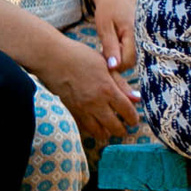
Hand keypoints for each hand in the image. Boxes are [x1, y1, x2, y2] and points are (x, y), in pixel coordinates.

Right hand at [42, 34, 139, 151]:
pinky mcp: (71, 111)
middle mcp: (95, 103)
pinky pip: (85, 128)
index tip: (134, 120)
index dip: (133, 119)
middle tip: (126, 128)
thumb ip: (122, 84)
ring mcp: (82, 109)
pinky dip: (92, 129)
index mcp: (108, 89)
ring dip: (107, 132)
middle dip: (123, 130)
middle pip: (114, 127)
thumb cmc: (81, 57)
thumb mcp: (106, 65)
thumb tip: (137, 99)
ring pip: (98, 132)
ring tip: (111, 129)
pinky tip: (96, 124)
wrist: (52, 59)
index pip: (127, 112)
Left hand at [87, 0, 140, 77]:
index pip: (127, 61)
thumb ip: (110, 46)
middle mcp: (141, 38)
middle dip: (117, 62)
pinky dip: (122, 51)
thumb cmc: (108, 6)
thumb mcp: (104, 26)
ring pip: (131, 57)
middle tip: (102, 51)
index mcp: (132, 34)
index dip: (114, 64)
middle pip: (131, 62)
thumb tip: (114, 66)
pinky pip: (132, 51)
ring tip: (107, 46)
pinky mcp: (139, 37)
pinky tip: (113, 44)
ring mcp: (141, 38)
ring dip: (119, 57)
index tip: (101, 56)